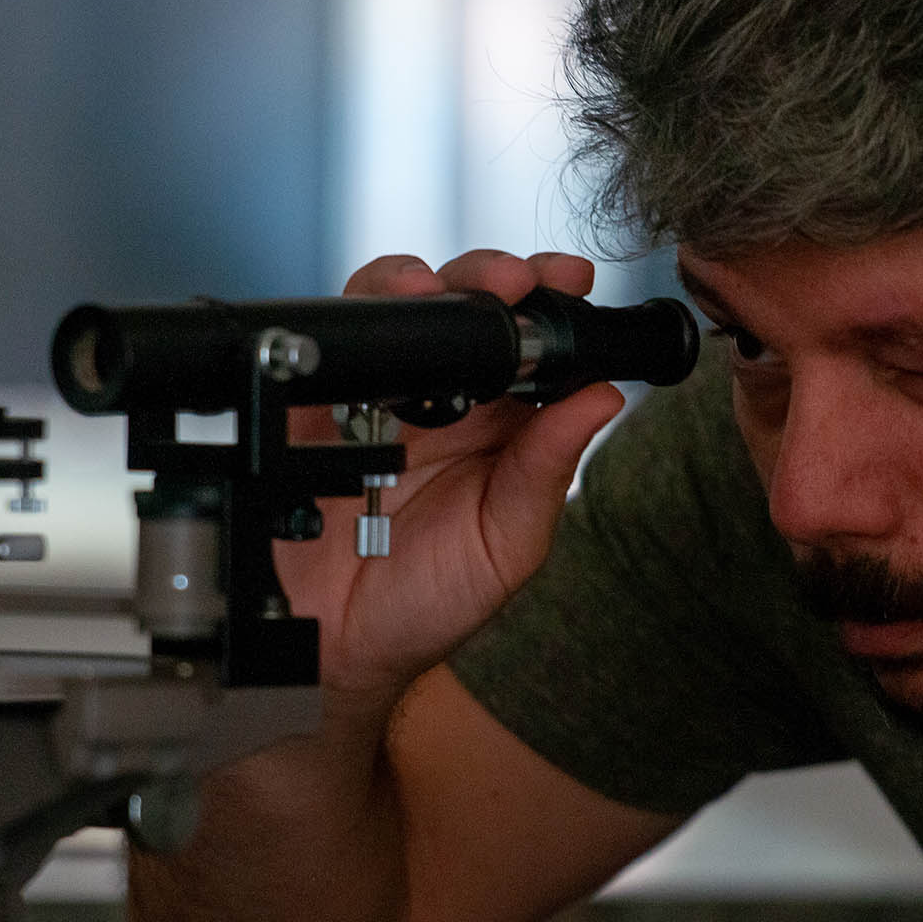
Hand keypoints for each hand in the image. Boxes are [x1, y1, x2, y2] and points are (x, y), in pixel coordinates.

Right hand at [272, 249, 625, 696]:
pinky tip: (385, 321)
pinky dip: (358, 315)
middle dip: (493, 274)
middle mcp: (446, 401)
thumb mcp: (507, 543)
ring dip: (423, 281)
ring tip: (441, 292)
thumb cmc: (429, 602)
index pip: (535, 343)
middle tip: (514, 282)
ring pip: (401, 305)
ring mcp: (380, 396)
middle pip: (470, 304)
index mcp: (503, 426)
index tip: (573, 283)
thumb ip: (548, 470)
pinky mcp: (318, 404)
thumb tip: (604, 397)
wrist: (339, 647)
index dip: (554, 299)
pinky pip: (333, 341)